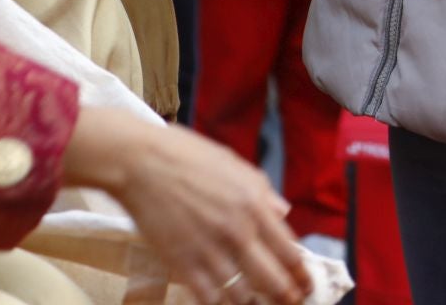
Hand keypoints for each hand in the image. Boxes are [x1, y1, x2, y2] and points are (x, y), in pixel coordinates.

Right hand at [65, 107, 310, 303]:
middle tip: (289, 301)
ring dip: (252, 302)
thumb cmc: (186, 155)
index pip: (290, 251)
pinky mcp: (182, 264)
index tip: (305, 284)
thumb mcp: (234, 164)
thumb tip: (283, 212)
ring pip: (243, 296)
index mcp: (255, 203)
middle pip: (274, 281)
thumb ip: (263, 191)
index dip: (301, 274)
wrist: (139, 161)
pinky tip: (223, 300)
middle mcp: (238, 230)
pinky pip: (210, 298)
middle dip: (286, 296)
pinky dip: (220, 303)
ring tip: (254, 301)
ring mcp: (210, 250)